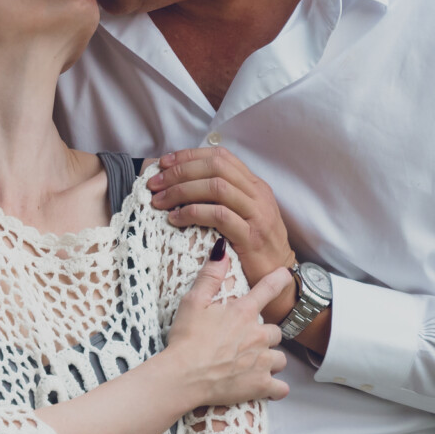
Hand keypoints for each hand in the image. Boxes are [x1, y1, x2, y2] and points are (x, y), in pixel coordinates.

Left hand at [149, 147, 296, 320]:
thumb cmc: (253, 246)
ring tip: (159, 201)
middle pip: (215, 168)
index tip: (163, 164)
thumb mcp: (242, 214)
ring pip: (217, 187)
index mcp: (254, 185)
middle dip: (180, 172)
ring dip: (182, 191)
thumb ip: (222, 197)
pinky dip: (193, 213)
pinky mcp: (251, 236)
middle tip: (155, 184)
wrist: (279, 277)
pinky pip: (219, 216)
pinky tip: (175, 219)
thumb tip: (182, 182)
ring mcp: (256, 214)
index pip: (220, 157)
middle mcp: (257, 194)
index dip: (189, 156)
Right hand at [159, 261, 291, 407]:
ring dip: (270, 361)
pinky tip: (264, 386)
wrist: (184, 376)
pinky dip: (275, 388)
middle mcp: (259, 335)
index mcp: (243, 313)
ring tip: (253, 365)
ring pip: (280, 359)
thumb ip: (210, 277)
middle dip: (265, 336)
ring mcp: (263, 361)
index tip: (285, 275)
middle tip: (247, 342)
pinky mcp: (261, 385)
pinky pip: (281, 388)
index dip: (279, 280)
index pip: (268, 289)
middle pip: (276, 332)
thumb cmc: (186, 339)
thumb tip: (221, 252)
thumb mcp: (193, 302)